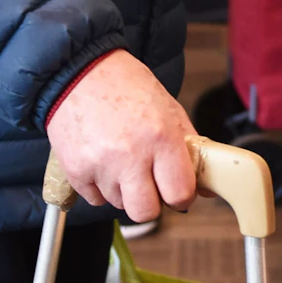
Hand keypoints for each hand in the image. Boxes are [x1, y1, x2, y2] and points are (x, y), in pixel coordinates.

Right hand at [45, 50, 196, 221]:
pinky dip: (100, 186)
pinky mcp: (75, 171)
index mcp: (161, 137)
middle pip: (147, 212)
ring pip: (119, 205)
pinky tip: (101, 159)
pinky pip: (95, 199)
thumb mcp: (169, 108)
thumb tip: (206, 186)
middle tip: (149, 182)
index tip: (176, 190)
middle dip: (151, 202)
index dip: (181, 196)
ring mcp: (100, 165)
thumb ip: (189, 147)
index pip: (179, 194)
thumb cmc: (125, 85)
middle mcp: (130, 155)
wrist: (78, 70)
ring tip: (120, 158)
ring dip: (124, 190)